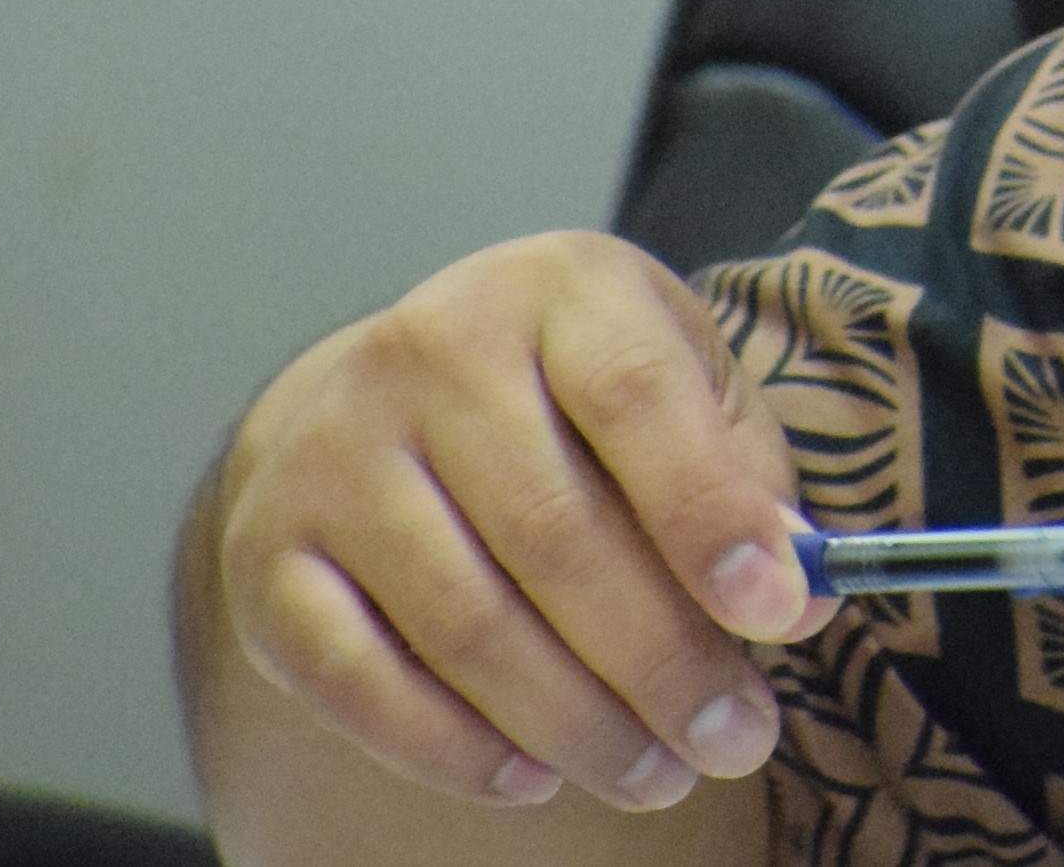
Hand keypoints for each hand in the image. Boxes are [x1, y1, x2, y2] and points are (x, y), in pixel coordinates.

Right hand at [190, 230, 833, 813]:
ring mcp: (335, 452)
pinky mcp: (268, 555)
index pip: (636, 398)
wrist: (382, 401)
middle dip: (663, 660)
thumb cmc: (570, 402)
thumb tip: (795, 598)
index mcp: (556, 287)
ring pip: (468, 621)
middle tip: (737, 740)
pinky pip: (361, 680)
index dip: (710, 514)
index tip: (778, 614)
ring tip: (659, 773)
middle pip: (556, 530)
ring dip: (578, 723)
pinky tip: (535, 776)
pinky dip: (454, 748)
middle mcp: (430, 350)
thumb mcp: (681, 385)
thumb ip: (745, 478)